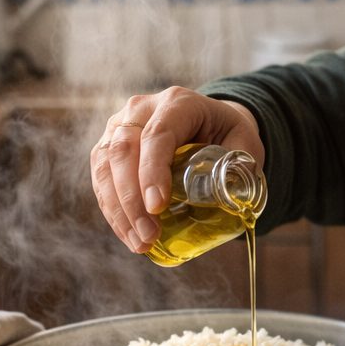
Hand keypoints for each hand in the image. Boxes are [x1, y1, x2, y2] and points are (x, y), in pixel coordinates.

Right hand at [90, 88, 263, 252]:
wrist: (208, 124)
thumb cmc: (227, 136)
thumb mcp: (244, 143)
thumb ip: (240, 165)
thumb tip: (226, 197)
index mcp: (178, 103)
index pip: (158, 134)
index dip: (152, 171)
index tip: (158, 207)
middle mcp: (141, 108)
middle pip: (124, 151)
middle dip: (132, 199)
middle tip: (148, 235)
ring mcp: (120, 125)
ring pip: (104, 166)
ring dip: (118, 209)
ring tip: (139, 242)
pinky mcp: (108, 146)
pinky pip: (100, 178)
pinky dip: (112, 210)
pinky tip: (128, 234)